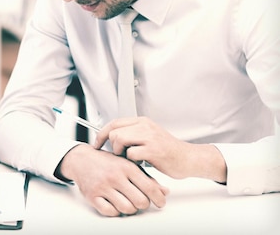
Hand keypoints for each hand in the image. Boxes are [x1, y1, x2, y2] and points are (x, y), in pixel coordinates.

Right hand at [57, 144, 168, 216]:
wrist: (81, 159)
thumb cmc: (106, 162)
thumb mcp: (127, 164)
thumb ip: (146, 178)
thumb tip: (164, 191)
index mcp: (126, 167)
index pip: (149, 187)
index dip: (159, 198)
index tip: (160, 202)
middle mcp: (115, 176)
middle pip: (140, 201)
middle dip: (143, 204)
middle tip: (140, 201)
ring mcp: (103, 187)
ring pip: (127, 209)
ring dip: (130, 208)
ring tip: (127, 201)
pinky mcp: (92, 196)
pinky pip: (110, 212)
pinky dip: (115, 211)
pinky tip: (115, 203)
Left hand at [93, 116, 225, 180]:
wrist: (188, 159)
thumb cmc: (168, 151)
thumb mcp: (148, 136)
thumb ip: (132, 134)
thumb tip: (110, 138)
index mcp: (142, 122)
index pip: (114, 123)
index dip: (102, 134)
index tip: (97, 143)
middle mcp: (145, 126)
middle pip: (114, 131)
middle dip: (112, 146)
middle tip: (120, 155)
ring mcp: (149, 137)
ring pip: (119, 140)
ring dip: (120, 153)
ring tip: (130, 159)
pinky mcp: (153, 150)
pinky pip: (131, 154)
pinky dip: (131, 161)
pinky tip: (140, 163)